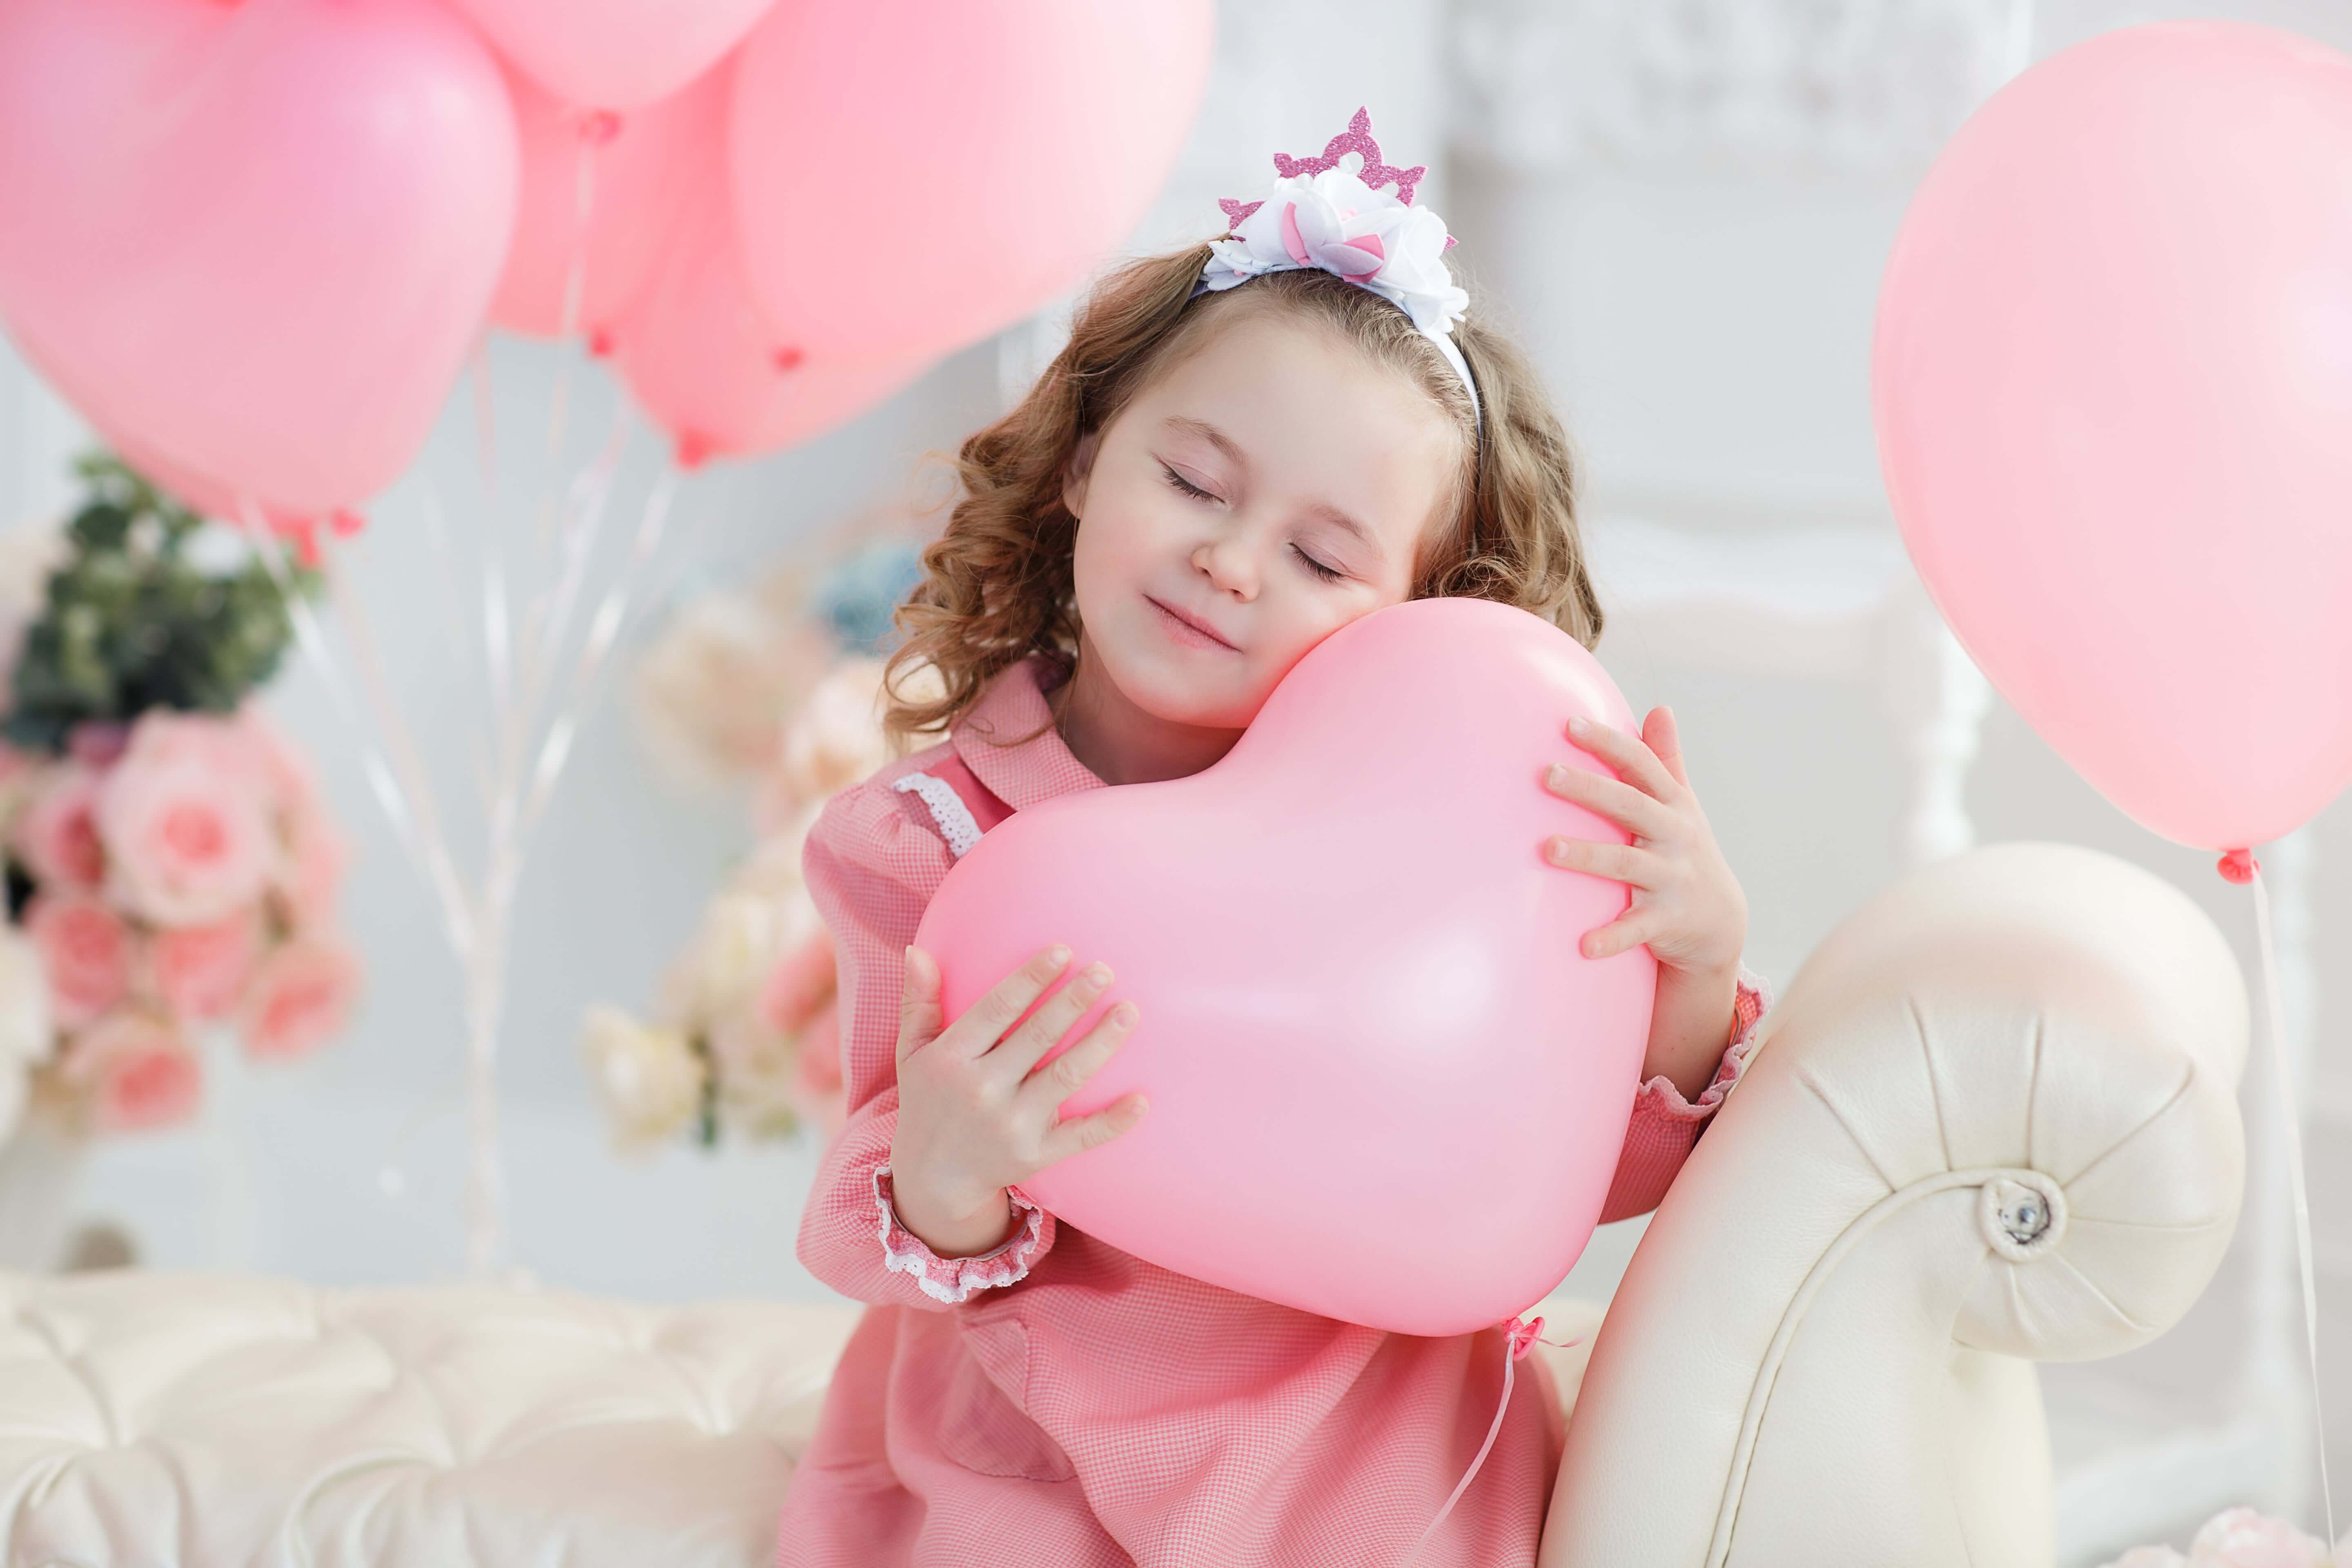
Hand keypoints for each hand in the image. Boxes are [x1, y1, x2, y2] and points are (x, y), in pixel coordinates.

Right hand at [888, 942, 1146, 1256]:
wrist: (933, 1180)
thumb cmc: (929, 1101)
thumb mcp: (912, 1053)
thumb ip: (919, 1002)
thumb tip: (918, 950)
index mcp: (953, 1059)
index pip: (997, 1009)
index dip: (1031, 978)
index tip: (1063, 950)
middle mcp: (982, 1090)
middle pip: (1038, 1037)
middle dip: (1073, 1001)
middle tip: (1105, 971)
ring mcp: (1012, 1125)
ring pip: (1065, 1077)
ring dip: (1101, 1043)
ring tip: (1129, 1012)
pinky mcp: (1036, 1155)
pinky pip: (1080, 1137)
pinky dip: (1112, 1121)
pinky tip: (1142, 1100)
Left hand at [1537, 705, 1746, 978]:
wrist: (1721, 922)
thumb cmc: (1686, 851)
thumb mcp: (1683, 805)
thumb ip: (1667, 760)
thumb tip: (1660, 708)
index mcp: (1674, 805)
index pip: (1642, 765)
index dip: (1608, 743)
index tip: (1569, 723)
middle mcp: (1676, 836)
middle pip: (1631, 806)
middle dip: (1590, 789)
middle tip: (1547, 774)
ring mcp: (1672, 879)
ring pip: (1626, 864)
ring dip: (1588, 856)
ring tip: (1547, 848)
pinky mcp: (1667, 920)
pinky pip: (1636, 928)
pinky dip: (1611, 937)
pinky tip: (1582, 945)